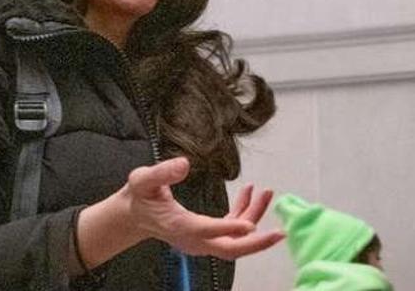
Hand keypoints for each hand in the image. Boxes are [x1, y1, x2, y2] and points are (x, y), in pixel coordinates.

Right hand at [124, 160, 283, 260]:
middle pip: (230, 249)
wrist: (134, 215)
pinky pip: (231, 229)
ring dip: (254, 218)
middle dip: (256, 243)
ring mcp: (202, 240)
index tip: (252, 226)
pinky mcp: (207, 234)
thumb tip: (184, 164)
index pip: (209, 230)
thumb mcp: (143, 180)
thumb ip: (162, 173)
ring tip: (267, 193)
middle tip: (279, 233)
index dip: (231, 229)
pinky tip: (249, 193)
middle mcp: (194, 239)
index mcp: (180, 226)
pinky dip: (244, 214)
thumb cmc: (139, 197)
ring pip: (235, 240)